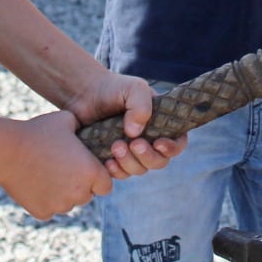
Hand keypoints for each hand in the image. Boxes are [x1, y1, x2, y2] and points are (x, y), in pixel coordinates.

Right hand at [0, 110, 115, 219]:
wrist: (8, 150)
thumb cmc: (39, 132)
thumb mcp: (66, 119)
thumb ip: (82, 127)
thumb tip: (87, 126)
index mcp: (91, 173)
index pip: (106, 186)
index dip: (98, 178)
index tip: (87, 170)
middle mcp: (79, 193)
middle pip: (87, 196)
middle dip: (79, 186)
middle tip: (64, 170)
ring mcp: (60, 205)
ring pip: (67, 204)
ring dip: (62, 194)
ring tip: (47, 174)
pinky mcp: (42, 213)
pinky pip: (49, 209)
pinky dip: (44, 200)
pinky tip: (35, 183)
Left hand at [63, 73, 184, 179]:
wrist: (85, 93)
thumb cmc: (114, 88)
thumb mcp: (133, 88)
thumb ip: (141, 106)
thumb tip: (135, 134)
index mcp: (160, 124)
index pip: (177, 143)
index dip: (172, 148)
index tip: (159, 143)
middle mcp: (148, 141)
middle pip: (159, 161)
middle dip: (148, 157)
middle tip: (134, 144)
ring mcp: (131, 152)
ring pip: (140, 169)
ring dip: (130, 162)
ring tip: (116, 146)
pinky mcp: (113, 160)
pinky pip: (120, 174)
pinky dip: (117, 171)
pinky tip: (108, 162)